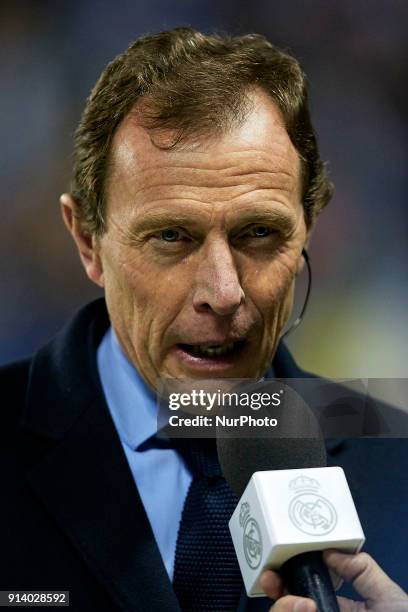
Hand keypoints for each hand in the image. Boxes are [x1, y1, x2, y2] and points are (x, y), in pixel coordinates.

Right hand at [260, 550, 407, 610]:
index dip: (287, 578)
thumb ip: (362, 569)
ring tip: (304, 604)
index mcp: (337, 610)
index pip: (303, 592)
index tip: (278, 566)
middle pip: (284, 605)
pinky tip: (305, 608)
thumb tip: (329, 552)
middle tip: (272, 579)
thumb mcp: (386, 596)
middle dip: (274, 588)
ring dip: (283, 605)